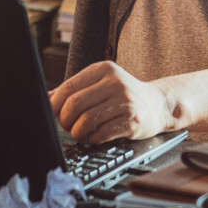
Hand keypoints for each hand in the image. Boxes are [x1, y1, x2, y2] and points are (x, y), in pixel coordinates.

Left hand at [49, 61, 173, 143]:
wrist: (158, 104)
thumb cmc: (125, 94)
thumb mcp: (102, 83)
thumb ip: (77, 88)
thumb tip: (48, 97)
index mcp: (104, 69)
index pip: (70, 87)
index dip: (55, 103)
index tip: (52, 113)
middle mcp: (115, 83)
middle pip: (75, 104)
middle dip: (65, 120)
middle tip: (66, 125)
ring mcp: (125, 102)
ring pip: (86, 121)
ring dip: (78, 131)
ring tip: (80, 132)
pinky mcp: (132, 121)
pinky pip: (101, 134)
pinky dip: (92, 139)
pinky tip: (95, 136)